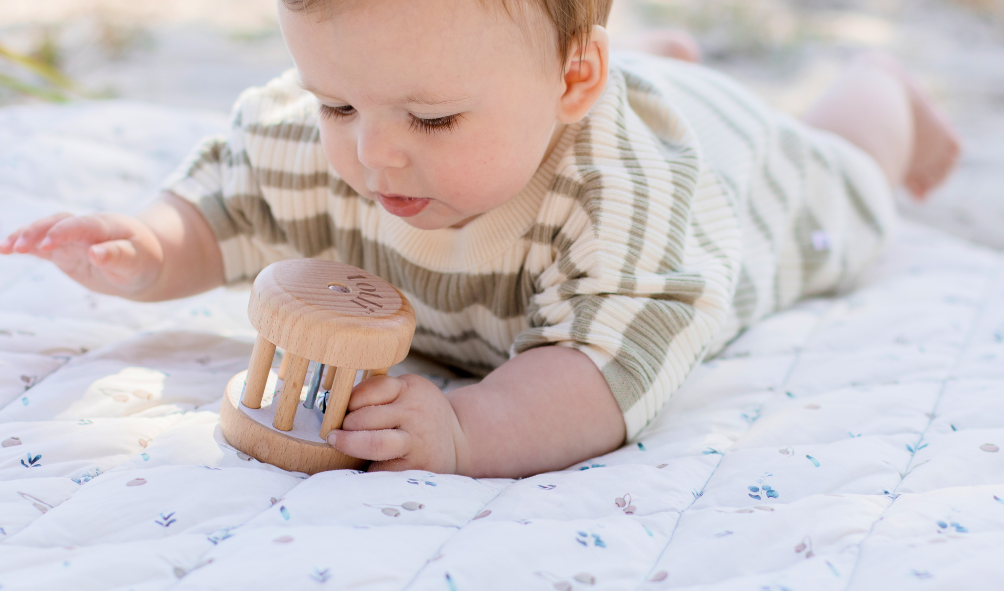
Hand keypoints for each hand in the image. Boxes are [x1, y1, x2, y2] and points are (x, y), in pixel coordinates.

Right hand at [0, 212, 163, 297]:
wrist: (141, 262)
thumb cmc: (143, 260)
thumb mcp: (139, 261)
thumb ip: (119, 256)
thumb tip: (97, 253)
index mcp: (106, 226)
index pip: (81, 224)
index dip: (63, 232)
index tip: (47, 244)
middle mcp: (85, 227)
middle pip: (57, 222)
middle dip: (38, 231)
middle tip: (20, 247)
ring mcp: (71, 238)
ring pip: (43, 230)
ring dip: (24, 236)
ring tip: (6, 248)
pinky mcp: (62, 250)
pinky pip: (39, 246)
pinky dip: (22, 246)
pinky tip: (3, 250)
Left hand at [328, 374, 464, 473]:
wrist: (460, 440)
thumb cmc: (421, 414)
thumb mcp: (409, 391)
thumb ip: (380, 393)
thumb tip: (333, 404)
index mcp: (411, 388)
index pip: (373, 389)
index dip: (351, 400)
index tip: (342, 409)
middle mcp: (415, 413)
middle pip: (367, 417)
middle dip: (346, 424)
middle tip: (336, 430)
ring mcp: (416, 441)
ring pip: (374, 443)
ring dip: (348, 444)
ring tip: (337, 442)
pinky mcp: (416, 467)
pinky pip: (381, 468)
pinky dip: (365, 466)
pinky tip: (361, 462)